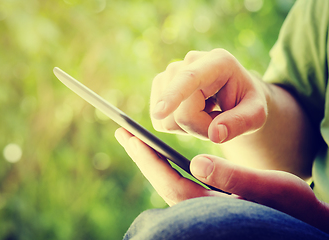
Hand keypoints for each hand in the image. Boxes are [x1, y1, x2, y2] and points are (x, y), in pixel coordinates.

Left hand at [115, 127, 328, 233]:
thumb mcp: (268, 188)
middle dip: (143, 156)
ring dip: (152, 159)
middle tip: (123, 133)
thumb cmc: (291, 208)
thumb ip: (233, 178)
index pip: (170, 181)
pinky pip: (179, 183)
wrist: (302, 222)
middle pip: (163, 181)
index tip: (129, 136)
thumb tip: (197, 163)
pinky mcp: (208, 205)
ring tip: (137, 140)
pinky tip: (163, 154)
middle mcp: (199, 212)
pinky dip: (167, 166)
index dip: (148, 158)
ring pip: (169, 182)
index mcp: (209, 210)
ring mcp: (202, 210)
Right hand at [150, 49, 267, 142]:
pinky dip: (177, 126)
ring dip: (188, 127)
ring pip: (166, 119)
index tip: (159, 113)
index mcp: (218, 62)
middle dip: (199, 127)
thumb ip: (241, 123)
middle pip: (180, 111)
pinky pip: (160, 121)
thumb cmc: (246, 103)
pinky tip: (192, 114)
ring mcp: (171, 73)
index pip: (190, 78)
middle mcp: (190, 62)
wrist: (234, 94)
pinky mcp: (160, 86)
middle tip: (219, 121)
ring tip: (206, 115)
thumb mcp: (256, 114)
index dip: (174, 95)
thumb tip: (215, 134)